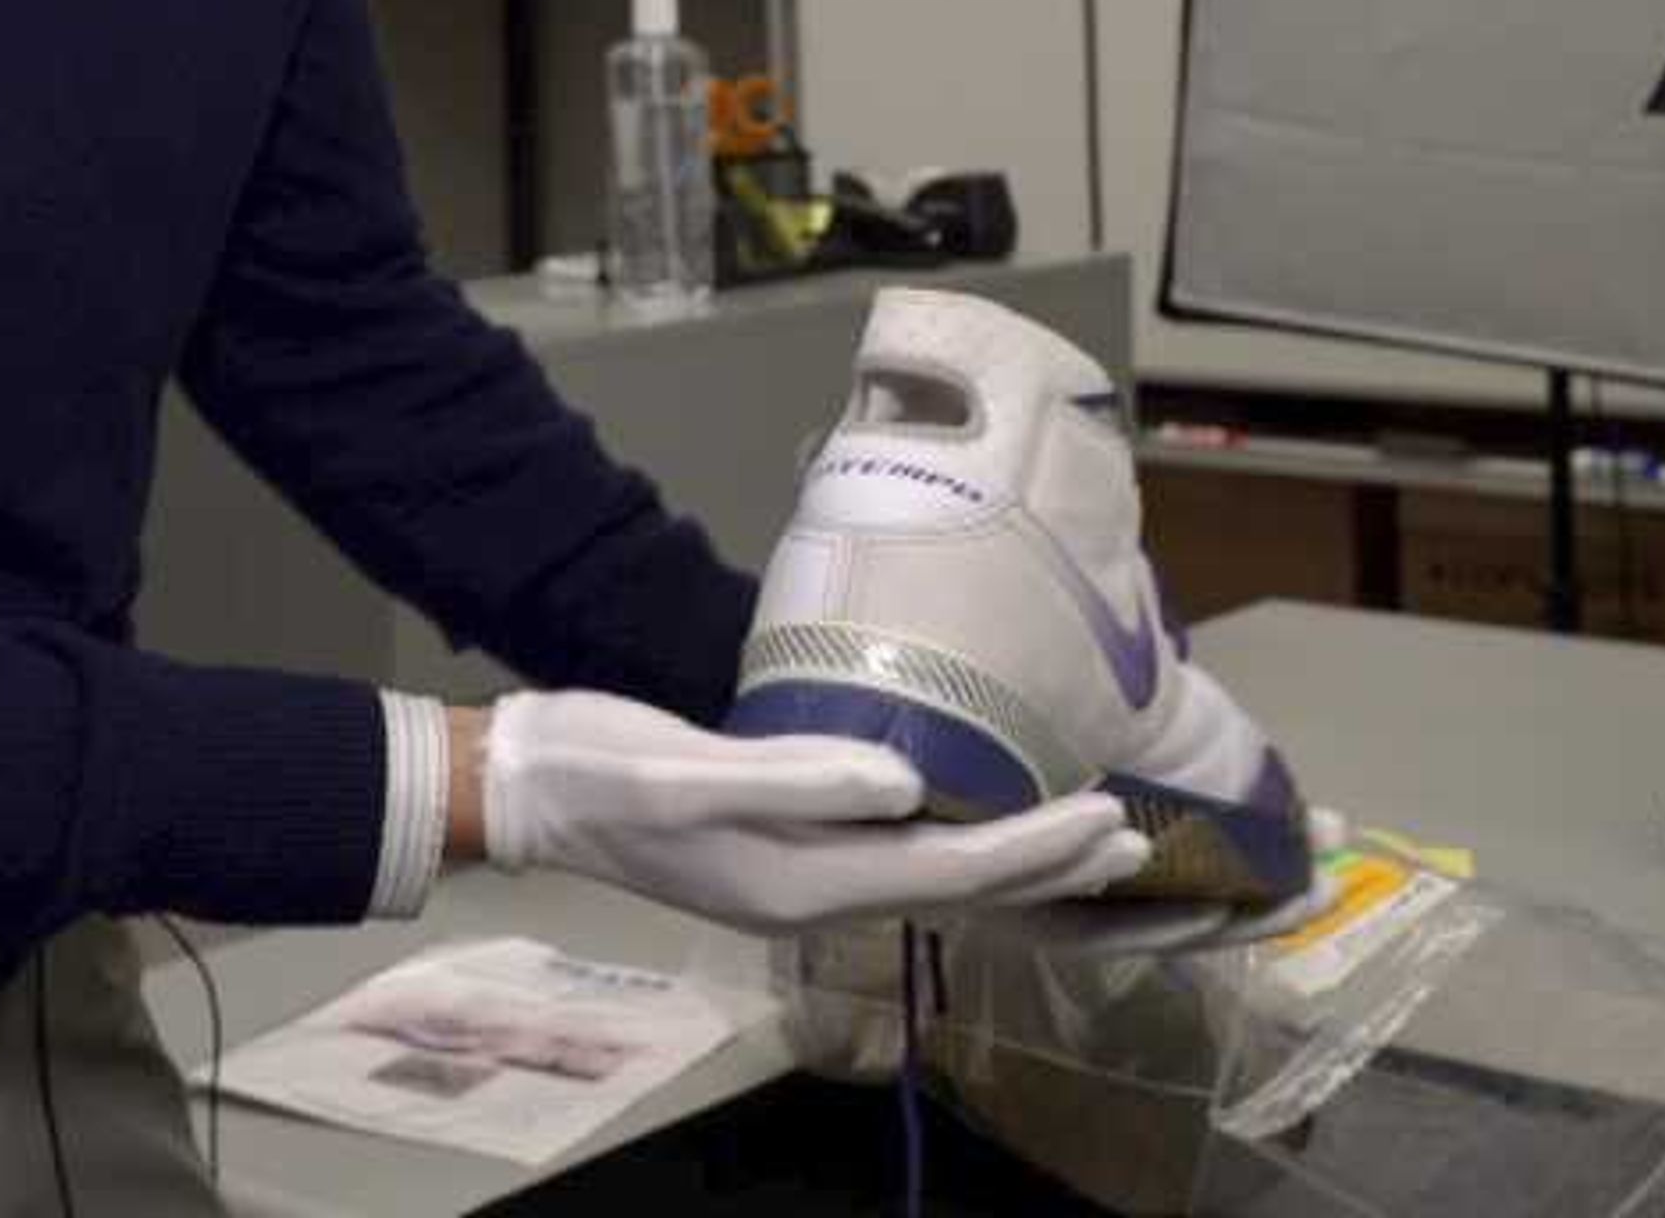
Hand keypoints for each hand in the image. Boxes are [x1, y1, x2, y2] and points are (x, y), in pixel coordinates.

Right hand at [458, 690, 1146, 934]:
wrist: (530, 787)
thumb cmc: (604, 770)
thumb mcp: (688, 773)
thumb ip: (796, 778)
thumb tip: (907, 781)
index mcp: (802, 882)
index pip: (949, 871)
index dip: (1034, 848)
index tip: (1105, 817)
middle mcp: (815, 894)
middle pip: (961, 893)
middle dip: (1050, 871)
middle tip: (1134, 839)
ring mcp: (800, 879)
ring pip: (940, 885)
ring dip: (1019, 866)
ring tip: (1088, 842)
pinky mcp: (786, 853)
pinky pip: (903, 865)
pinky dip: (965, 852)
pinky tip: (980, 821)